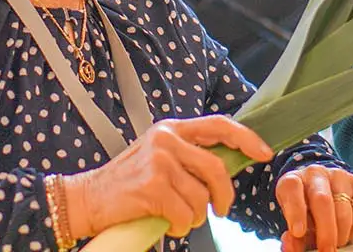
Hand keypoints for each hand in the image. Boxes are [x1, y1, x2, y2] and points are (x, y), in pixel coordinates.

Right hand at [63, 116, 272, 238]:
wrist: (87, 198)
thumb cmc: (126, 183)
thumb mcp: (157, 156)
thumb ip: (187, 155)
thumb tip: (226, 167)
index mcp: (171, 128)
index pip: (219, 125)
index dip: (246, 138)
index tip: (264, 153)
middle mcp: (166, 139)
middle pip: (217, 168)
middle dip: (224, 195)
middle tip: (220, 210)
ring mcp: (159, 162)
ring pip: (201, 198)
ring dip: (195, 217)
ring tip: (177, 217)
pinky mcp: (153, 186)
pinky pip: (185, 214)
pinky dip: (179, 227)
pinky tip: (164, 223)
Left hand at [274, 165, 352, 251]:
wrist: (327, 199)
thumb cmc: (307, 214)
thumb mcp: (295, 226)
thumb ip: (292, 239)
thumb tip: (292, 246)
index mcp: (295, 180)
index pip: (292, 188)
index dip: (295, 210)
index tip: (298, 233)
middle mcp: (317, 174)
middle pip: (322, 200)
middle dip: (326, 231)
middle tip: (326, 250)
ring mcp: (342, 177)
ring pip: (345, 208)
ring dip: (343, 233)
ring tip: (338, 243)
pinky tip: (350, 234)